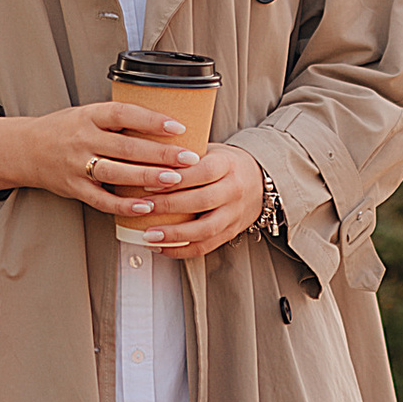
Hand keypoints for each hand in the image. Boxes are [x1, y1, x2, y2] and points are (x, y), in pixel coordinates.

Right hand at [0, 105, 265, 256]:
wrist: (25, 149)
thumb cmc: (65, 130)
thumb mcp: (87, 114)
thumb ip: (117, 119)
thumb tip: (162, 122)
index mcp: (88, 116)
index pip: (123, 114)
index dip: (151, 120)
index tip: (178, 126)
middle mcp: (82, 139)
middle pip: (126, 147)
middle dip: (161, 153)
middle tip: (189, 158)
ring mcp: (77, 165)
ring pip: (117, 173)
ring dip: (148, 178)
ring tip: (175, 181)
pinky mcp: (74, 188)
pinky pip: (103, 199)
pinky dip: (126, 204)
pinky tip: (147, 206)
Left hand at [137, 140, 267, 260]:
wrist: (259, 179)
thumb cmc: (224, 163)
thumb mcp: (210, 150)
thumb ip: (184, 154)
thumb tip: (145, 157)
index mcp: (227, 165)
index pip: (203, 171)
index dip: (176, 179)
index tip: (149, 183)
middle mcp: (234, 190)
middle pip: (201, 201)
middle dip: (169, 207)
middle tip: (143, 208)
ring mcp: (234, 214)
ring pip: (204, 229)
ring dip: (174, 235)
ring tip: (148, 235)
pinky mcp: (231, 232)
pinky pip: (206, 246)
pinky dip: (181, 251)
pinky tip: (161, 247)